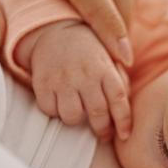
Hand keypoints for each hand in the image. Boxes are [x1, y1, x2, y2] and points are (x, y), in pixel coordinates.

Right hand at [27, 21, 131, 140]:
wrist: (57, 32)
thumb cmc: (90, 56)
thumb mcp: (110, 62)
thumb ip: (120, 84)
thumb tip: (125, 114)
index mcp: (105, 69)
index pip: (119, 99)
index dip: (123, 121)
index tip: (124, 136)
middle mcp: (85, 74)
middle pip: (97, 112)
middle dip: (102, 129)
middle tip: (103, 134)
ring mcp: (63, 78)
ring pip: (72, 116)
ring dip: (76, 121)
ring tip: (78, 114)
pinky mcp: (42, 81)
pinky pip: (49, 110)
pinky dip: (54, 112)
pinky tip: (59, 104)